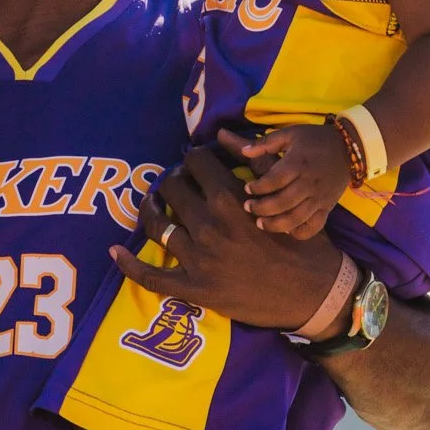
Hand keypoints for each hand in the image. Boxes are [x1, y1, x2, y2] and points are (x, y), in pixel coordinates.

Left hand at [112, 148, 348, 332]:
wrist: (314, 294)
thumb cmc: (304, 244)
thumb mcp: (286, 198)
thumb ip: (258, 165)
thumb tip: (230, 136)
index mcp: (230, 199)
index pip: (198, 163)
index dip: (195, 160)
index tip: (197, 164)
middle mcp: (208, 225)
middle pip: (173, 188)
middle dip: (174, 181)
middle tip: (178, 183)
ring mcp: (197, 258)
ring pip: (157, 225)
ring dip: (150, 210)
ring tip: (152, 204)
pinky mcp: (193, 288)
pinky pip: (151, 276)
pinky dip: (129, 264)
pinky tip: (115, 251)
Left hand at [218, 121, 349, 238]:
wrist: (350, 148)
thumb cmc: (316, 139)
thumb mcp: (291, 133)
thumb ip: (266, 142)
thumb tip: (244, 151)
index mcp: (298, 163)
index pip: (273, 181)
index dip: (257, 188)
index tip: (247, 188)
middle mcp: (308, 183)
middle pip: (281, 203)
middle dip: (261, 208)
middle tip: (248, 207)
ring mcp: (319, 198)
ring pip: (295, 218)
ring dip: (275, 224)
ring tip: (260, 224)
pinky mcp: (327, 207)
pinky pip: (314, 226)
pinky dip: (300, 232)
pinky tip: (287, 230)